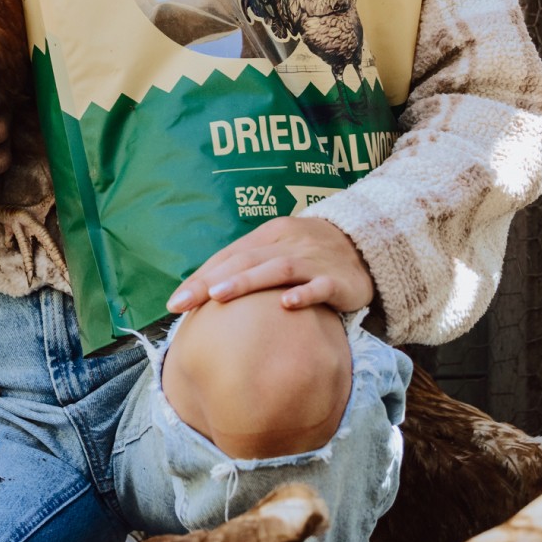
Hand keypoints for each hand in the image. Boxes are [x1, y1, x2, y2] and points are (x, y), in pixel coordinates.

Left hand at [166, 216, 374, 314]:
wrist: (367, 246)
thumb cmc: (309, 254)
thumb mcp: (276, 252)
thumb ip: (246, 267)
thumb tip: (203, 294)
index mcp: (267, 236)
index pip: (227, 257)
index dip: (199, 278)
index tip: (174, 303)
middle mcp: (287, 244)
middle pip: (244, 260)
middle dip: (211, 281)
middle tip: (185, 302)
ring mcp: (314, 260)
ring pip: (277, 268)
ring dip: (247, 281)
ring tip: (219, 296)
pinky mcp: (340, 280)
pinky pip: (320, 286)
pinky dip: (303, 293)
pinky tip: (285, 304)